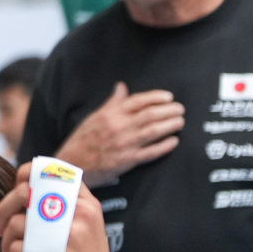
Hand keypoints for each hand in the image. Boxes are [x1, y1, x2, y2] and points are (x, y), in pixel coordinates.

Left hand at [0, 162, 127, 251]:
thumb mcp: (82, 232)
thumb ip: (59, 210)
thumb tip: (20, 189)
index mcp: (86, 203)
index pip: (48, 170)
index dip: (22, 177)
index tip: (14, 196)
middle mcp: (80, 211)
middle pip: (23, 191)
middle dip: (2, 210)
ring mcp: (68, 230)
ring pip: (16, 222)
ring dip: (6, 242)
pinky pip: (17, 247)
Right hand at [54, 82, 182, 186]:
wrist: (72, 165)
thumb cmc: (81, 141)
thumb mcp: (93, 117)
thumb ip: (112, 103)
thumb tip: (122, 87)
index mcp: (110, 115)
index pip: (138, 101)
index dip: (156, 97)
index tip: (168, 97)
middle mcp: (119, 127)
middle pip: (151, 115)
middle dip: (170, 110)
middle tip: (180, 109)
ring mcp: (125, 144)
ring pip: (154, 131)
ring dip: (171, 125)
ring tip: (180, 122)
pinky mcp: (128, 160)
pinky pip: (151, 152)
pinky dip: (165, 146)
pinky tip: (174, 141)